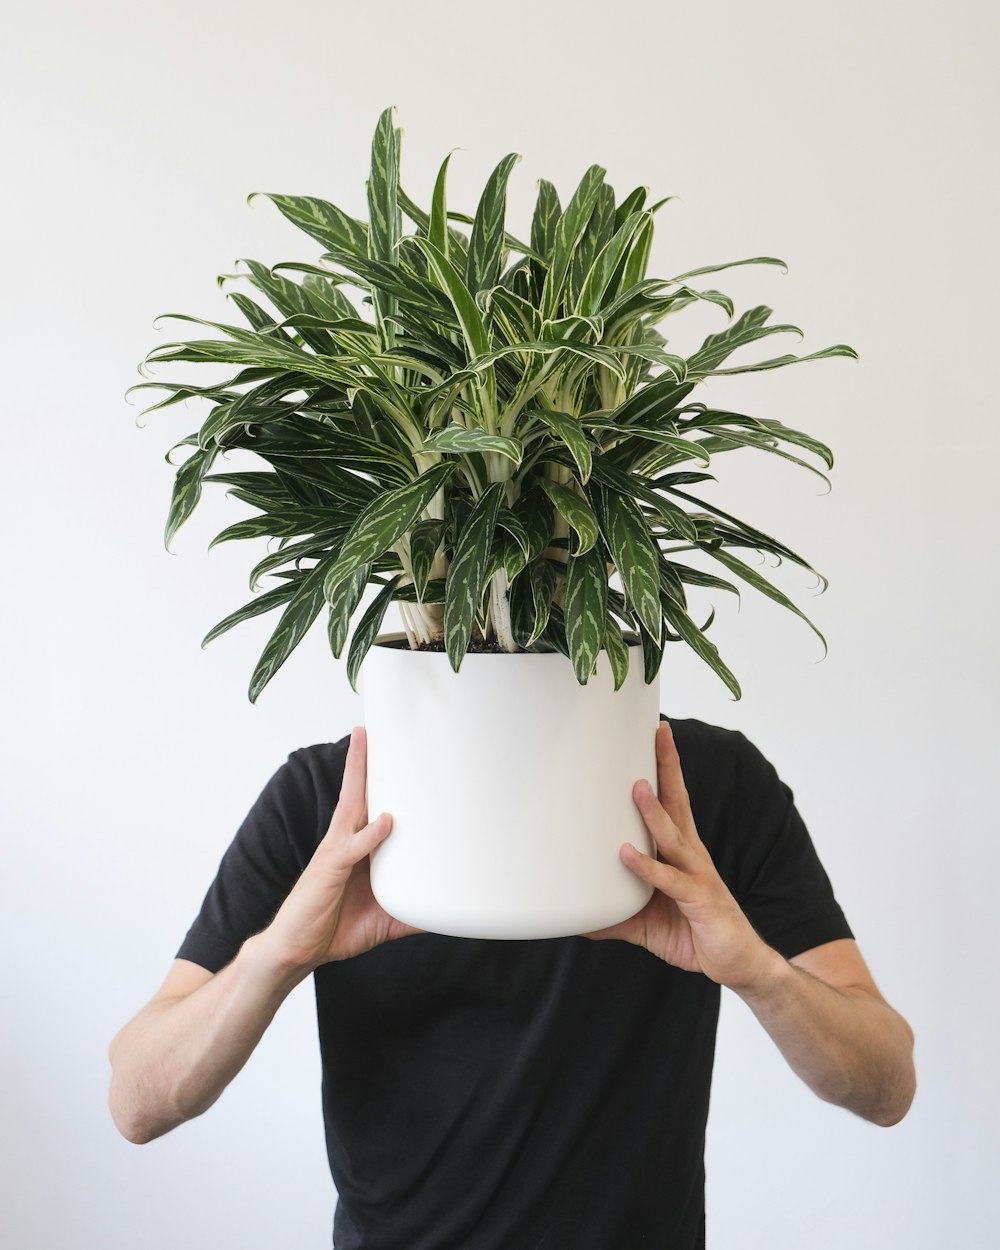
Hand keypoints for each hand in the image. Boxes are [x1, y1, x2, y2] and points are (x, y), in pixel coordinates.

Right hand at [260, 725, 422, 972]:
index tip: (394, 754)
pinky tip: (387, 821)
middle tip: (372, 727)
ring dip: (359, 773)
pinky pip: (351, 848)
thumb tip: (446, 914)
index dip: (379, 780)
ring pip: (351, 805)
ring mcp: (335, 853)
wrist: (296, 951)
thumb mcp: (385, 920)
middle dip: (364, 760)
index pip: (370, 805)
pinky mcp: (330, 871)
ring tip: (365, 742)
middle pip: (357, 792)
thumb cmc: (334, 928)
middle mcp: (344, 842)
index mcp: (356, 847)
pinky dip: (370, 835)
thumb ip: (414, 912)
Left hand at [580, 720, 774, 993]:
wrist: (736, 964)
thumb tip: (576, 916)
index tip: (652, 736)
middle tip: (658, 732)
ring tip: (636, 787)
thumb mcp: (644, 920)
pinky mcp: (699, 900)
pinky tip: (626, 855)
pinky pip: (669, 880)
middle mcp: (691, 854)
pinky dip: (647, 868)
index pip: (672, 800)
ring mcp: (697, 875)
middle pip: (679, 801)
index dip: (663, 769)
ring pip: (673, 835)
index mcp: (681, 850)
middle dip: (668, 766)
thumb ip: (612, 913)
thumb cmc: (693, 932)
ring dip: (654, 811)